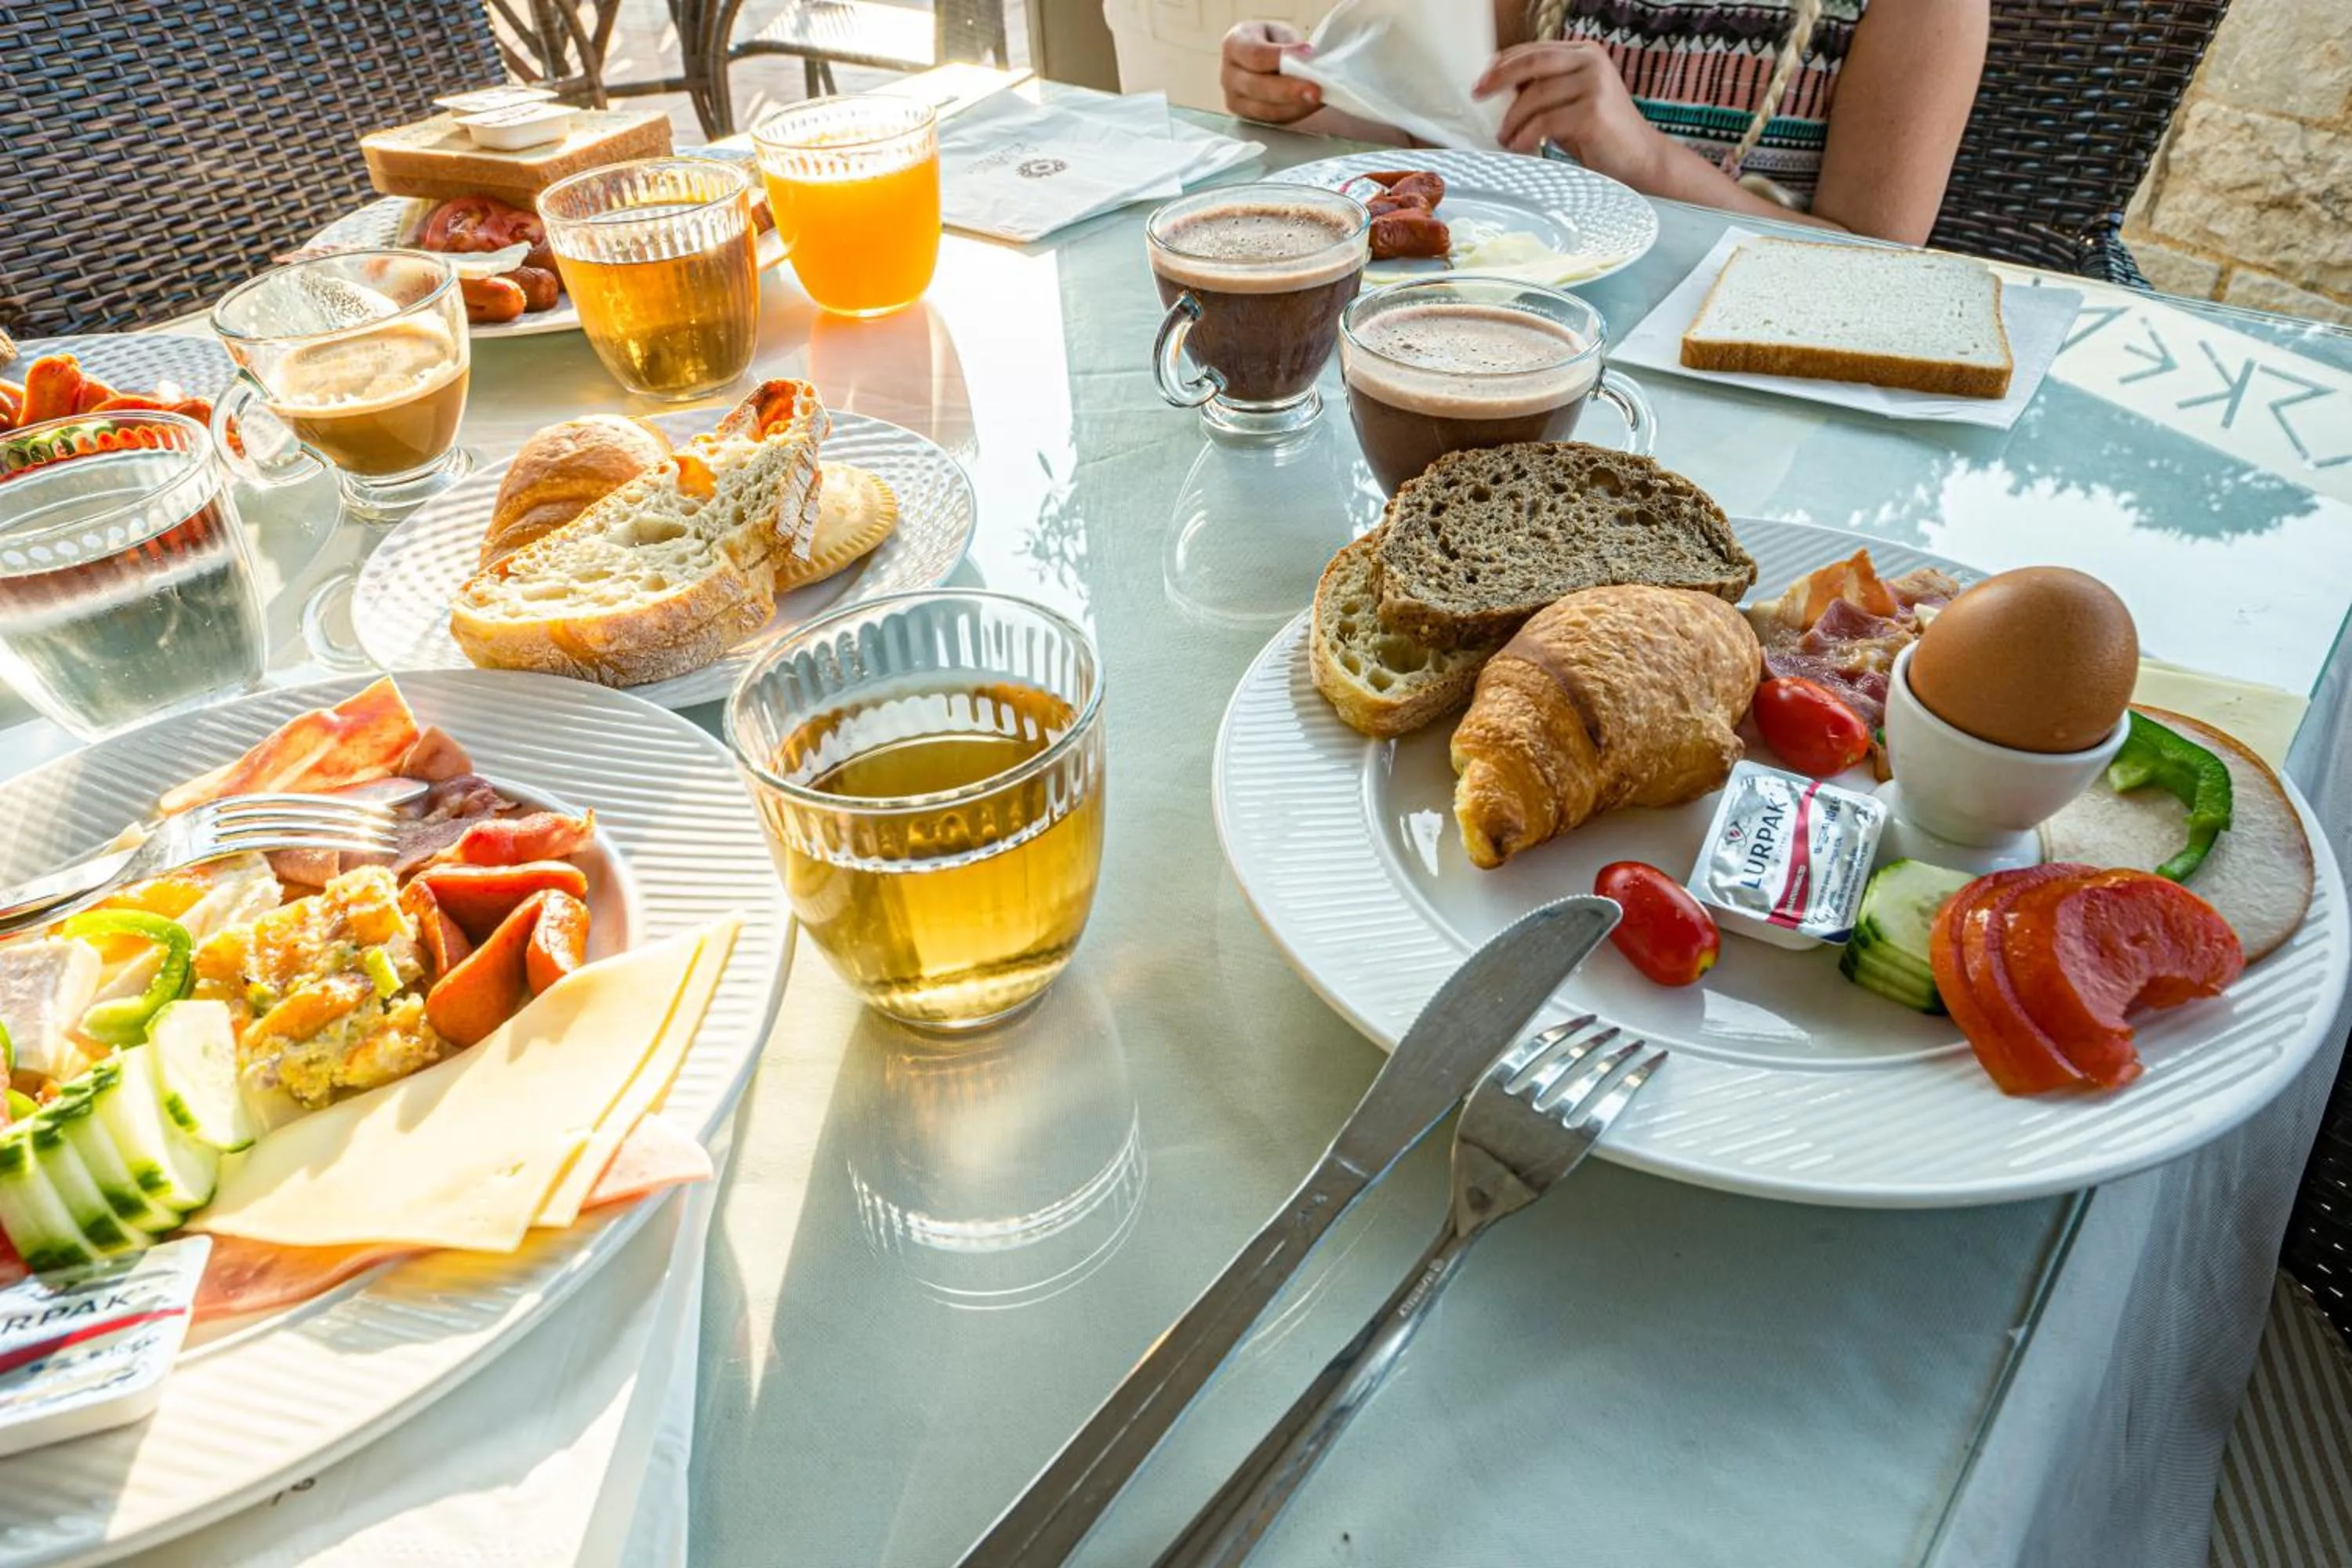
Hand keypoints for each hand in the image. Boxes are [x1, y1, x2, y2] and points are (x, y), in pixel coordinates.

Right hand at [1221, 22, 1321, 125]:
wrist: (1263, 59)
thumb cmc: (1271, 43)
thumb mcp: (1279, 34)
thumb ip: (1288, 48)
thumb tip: (1307, 65)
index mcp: (1234, 45)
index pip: (1255, 55)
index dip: (1281, 57)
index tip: (1308, 53)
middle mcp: (1228, 75)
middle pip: (1257, 86)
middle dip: (1289, 89)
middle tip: (1315, 90)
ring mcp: (1234, 100)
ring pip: (1264, 109)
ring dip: (1294, 106)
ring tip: (1317, 99)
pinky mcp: (1247, 118)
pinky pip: (1272, 120)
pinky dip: (1294, 113)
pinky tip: (1310, 106)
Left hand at [1474, 41, 1669, 177]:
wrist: (1640, 160)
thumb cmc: (1598, 135)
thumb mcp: (1567, 103)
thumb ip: (1542, 90)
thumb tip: (1498, 87)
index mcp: (1584, 53)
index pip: (1535, 50)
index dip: (1503, 63)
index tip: (1481, 81)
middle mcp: (1591, 62)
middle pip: (1532, 63)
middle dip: (1498, 79)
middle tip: (1477, 96)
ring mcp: (1594, 84)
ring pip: (1535, 96)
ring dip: (1512, 119)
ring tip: (1504, 137)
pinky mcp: (1593, 111)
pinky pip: (1544, 122)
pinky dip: (1525, 136)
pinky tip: (1519, 147)